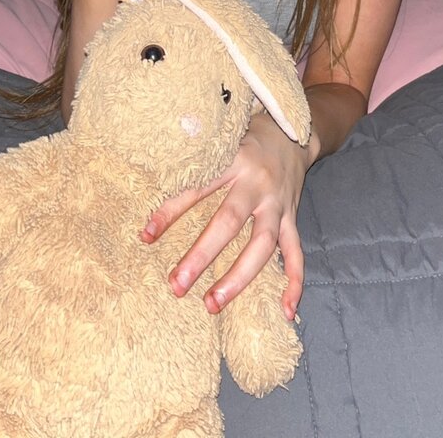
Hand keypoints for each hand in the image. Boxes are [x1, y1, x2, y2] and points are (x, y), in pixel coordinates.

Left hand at [141, 112, 312, 318]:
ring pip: (263, 244)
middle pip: (229, 221)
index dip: (170, 212)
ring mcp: (278, 203)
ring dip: (239, 277)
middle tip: (176, 285)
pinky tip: (286, 310)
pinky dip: (294, 281)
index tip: (145, 236)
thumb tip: (152, 192)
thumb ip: (193, 164)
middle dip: (202, 255)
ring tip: (212, 304)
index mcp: (233, 160)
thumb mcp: (219, 142)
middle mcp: (256, 183)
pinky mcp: (293, 216)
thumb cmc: (244, 140)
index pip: (197, 188)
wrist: (292, 132)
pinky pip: (296, 252)